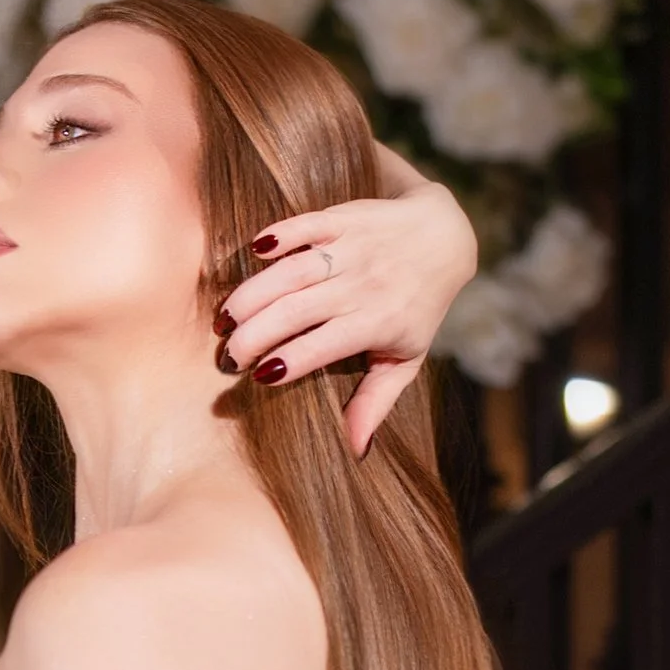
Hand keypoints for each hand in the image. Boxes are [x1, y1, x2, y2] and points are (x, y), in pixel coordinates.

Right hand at [218, 148, 477, 459]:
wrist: (445, 238)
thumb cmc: (418, 309)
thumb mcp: (405, 359)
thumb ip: (376, 401)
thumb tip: (357, 450)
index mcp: (376, 323)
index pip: (324, 344)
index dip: (289, 359)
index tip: (257, 376)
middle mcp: (363, 285)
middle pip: (298, 309)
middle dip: (257, 333)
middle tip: (227, 355)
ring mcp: (353, 250)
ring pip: (294, 271)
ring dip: (254, 293)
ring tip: (225, 318)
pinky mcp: (344, 219)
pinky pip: (309, 224)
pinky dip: (281, 234)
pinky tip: (253, 250)